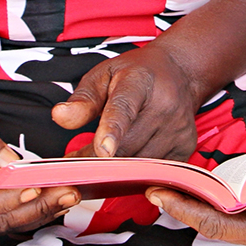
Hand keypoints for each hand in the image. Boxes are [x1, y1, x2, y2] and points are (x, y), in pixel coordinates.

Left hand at [52, 39, 203, 161]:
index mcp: (140, 81)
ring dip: (115, 170)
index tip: (102, 150)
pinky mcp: (186, 146)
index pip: (125, 107)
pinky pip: (154, 172)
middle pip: (128, 145)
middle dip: (97, 160)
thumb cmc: (136, 74)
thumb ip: (82, 99)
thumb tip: (60, 116)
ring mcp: (179, 127)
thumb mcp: (104, 75)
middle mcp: (165, 104)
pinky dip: (136, 174)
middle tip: (75, 163)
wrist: (180, 71)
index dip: (112, 130)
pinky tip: (126, 163)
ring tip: (99, 160)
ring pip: (139, 165)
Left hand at [147, 158, 245, 245]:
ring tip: (182, 182)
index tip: (155, 190)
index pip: (216, 222)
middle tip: (158, 184)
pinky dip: (234, 196)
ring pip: (236, 216)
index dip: (184, 208)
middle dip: (188, 205)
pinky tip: (227, 181)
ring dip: (209, 201)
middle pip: (220, 222)